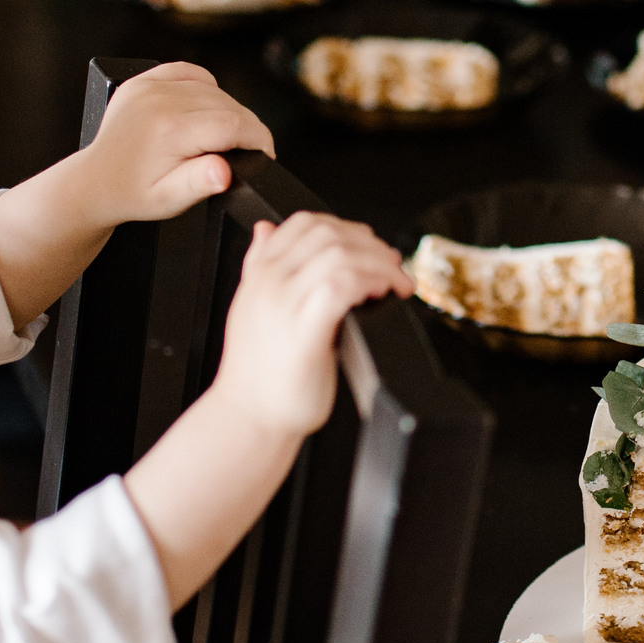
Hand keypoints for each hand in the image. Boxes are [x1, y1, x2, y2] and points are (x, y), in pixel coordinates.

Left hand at [82, 63, 274, 225]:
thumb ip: (199, 184)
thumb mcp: (169, 200)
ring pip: (213, 90)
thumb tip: (224, 171)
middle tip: (246, 151)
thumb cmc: (132, 194)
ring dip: (227, 110)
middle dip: (246, 128)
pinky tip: (202, 110)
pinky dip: (205, 88)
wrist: (94, 181)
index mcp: (169, 131)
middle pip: (228, 105)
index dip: (258, 139)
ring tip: (221, 137)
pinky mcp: (144, 80)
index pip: (234, 124)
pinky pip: (189, 72)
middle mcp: (160, 101)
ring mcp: (149, 86)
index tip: (265, 154)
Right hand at [209, 214, 413, 438]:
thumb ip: (259, 266)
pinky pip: (341, 286)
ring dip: (377, 263)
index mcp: (259, 275)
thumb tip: (265, 229)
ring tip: (393, 282)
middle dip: (370, 243)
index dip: (345, 226)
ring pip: (339, 255)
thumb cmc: (258, 374)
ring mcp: (284, 306)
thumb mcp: (251, 307)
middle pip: (328, 234)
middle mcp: (269, 284)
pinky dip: (368, 282)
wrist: (249, 418)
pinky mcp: (305, 333)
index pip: (303, 223)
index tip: (368, 243)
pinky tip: (379, 294)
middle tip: (392, 264)